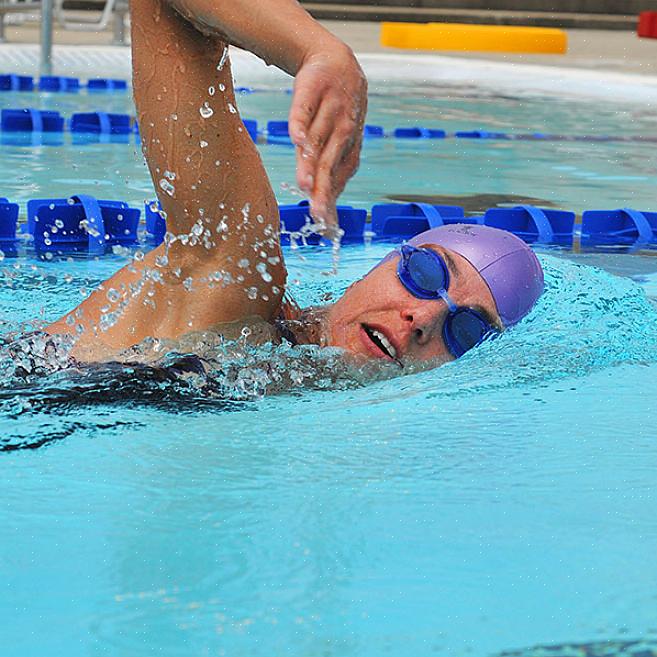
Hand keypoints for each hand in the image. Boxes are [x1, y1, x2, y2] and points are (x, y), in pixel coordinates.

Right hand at [288, 43, 366, 237]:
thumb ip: (330, 174)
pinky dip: (300, 125)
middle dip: (323, 189)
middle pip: (329, 164)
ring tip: (304, 185)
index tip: (325, 224)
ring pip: (317, 141)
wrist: (335, 62)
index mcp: (349, 147)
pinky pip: (303, 111)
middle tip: (317, 212)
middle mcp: (342, 131)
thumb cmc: (335, 111)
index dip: (332, 201)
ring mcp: (328, 110)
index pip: (339, 178)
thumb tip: (325, 213)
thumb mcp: (337, 142)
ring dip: (311, 163)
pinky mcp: (310, 92)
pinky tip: (296, 140)